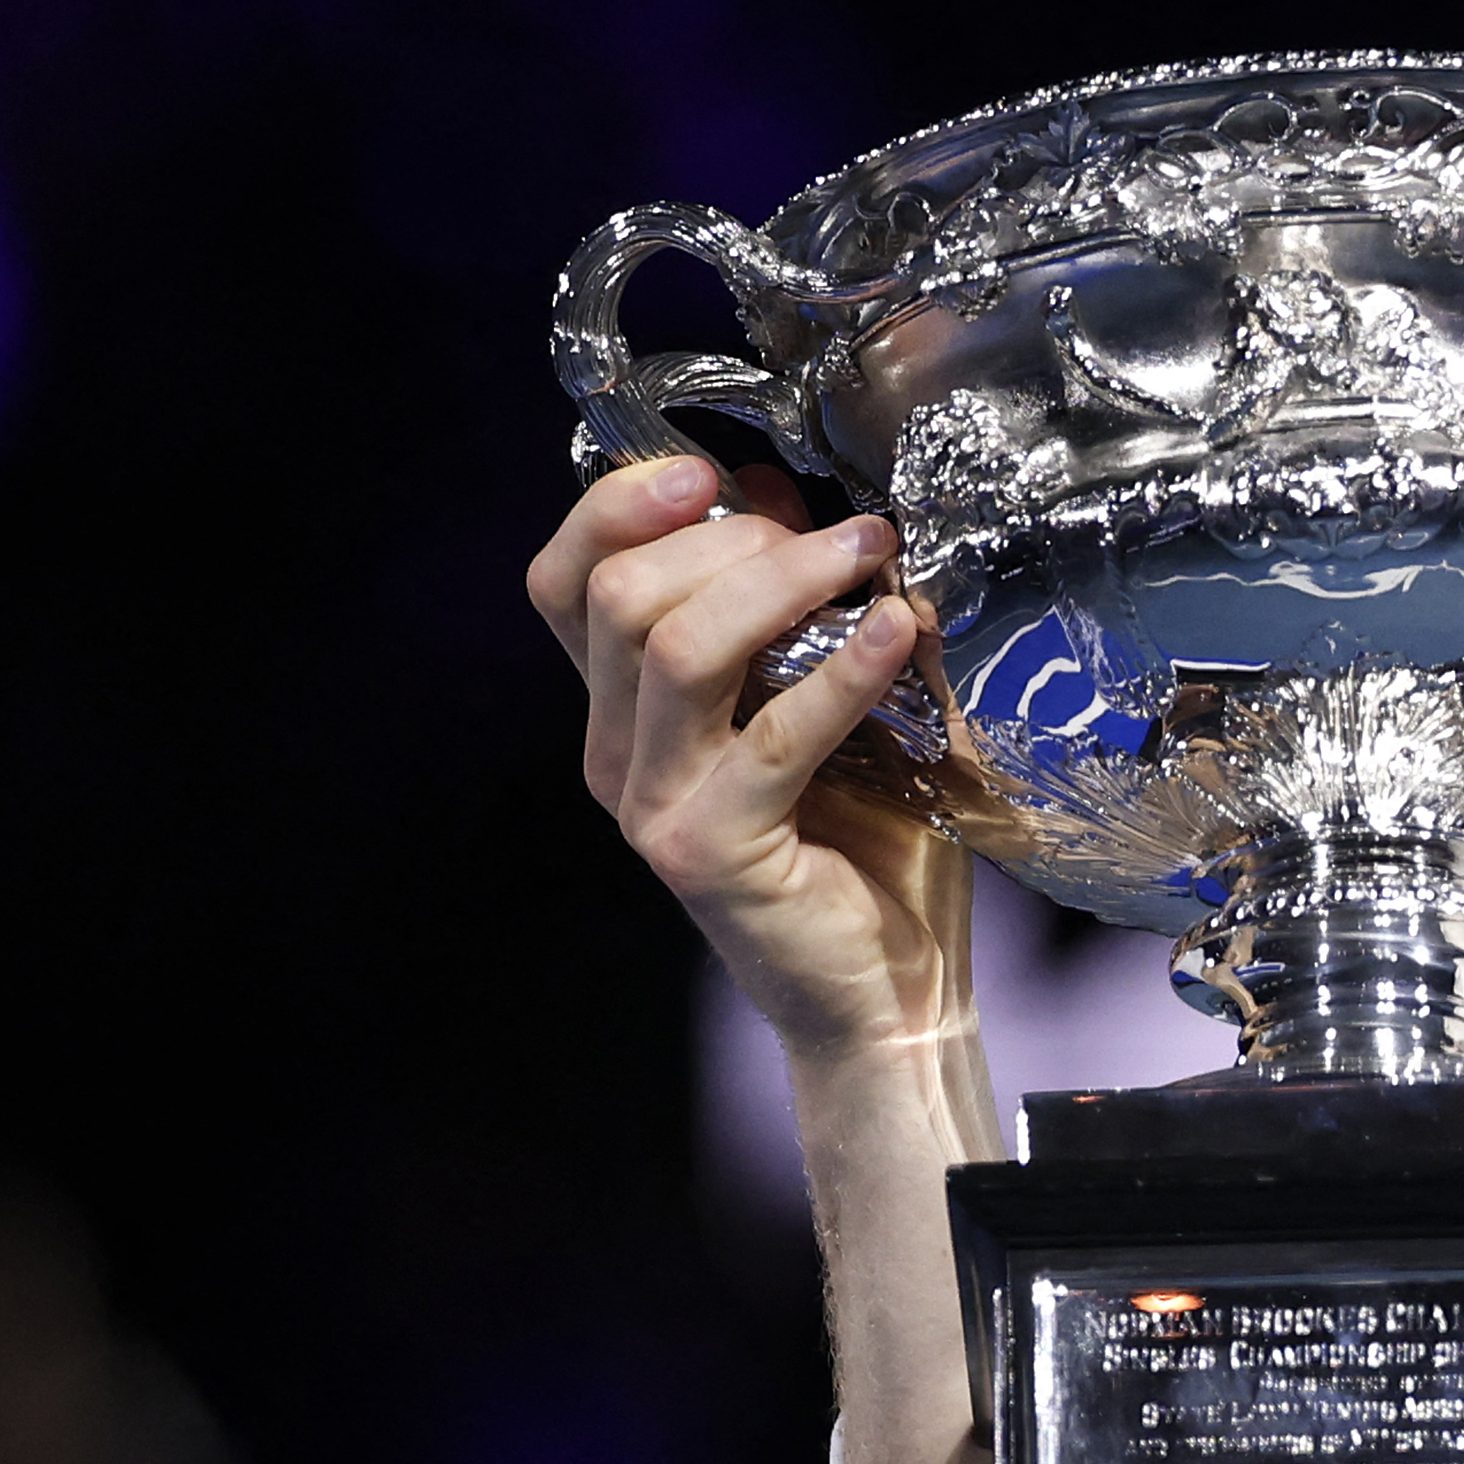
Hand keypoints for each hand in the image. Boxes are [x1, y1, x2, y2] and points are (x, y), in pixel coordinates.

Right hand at [521, 455, 963, 1062]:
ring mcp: (655, 805)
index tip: (712, 470)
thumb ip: (804, 610)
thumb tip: (802, 502)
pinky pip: (773, 734)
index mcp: (623, 711)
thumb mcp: (832, 699)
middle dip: (728, 539)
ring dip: (779, 581)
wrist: (892, 994)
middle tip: (838, 535)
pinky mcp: (712, 851)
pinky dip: (841, 669)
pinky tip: (898, 628)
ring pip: (674, 647)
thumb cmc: (868, 845)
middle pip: (618, 595)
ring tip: (869, 557)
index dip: (619, 507)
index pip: (565, 580)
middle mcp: (616, 753)